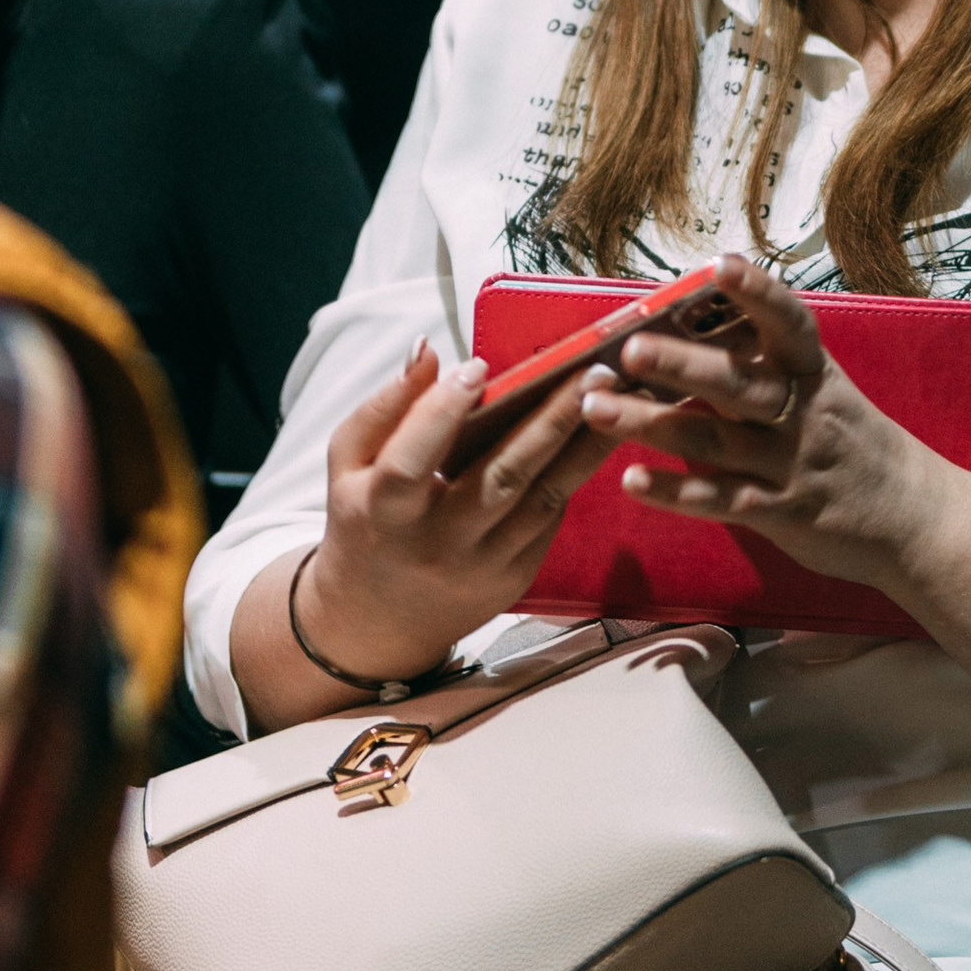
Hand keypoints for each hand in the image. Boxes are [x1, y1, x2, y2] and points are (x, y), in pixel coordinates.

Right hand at [293, 345, 618, 688]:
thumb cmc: (365, 521)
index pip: (412, 461)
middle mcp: (437, 545)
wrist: (379, 618)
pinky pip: (550, 518)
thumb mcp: (349, 462)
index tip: (478, 366)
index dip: (442, 413)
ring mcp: (482, 567)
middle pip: (501, 476)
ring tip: (620, 396)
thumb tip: (427, 352)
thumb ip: (385, 406)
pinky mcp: (514, 578)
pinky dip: (575, 474)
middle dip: (552, 419)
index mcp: (384, 513)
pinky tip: (600, 435)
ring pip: (543, 498)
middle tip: (593, 371)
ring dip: (586, 445)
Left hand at [576, 256, 945, 592]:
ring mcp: (791, 464)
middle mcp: (802, 412)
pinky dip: (676, 492)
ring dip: (651, 424)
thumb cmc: (856, 445)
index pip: (788, 322)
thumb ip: (764, 366)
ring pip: (714, 440)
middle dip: (679, 364)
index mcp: (814, 373)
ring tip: (596, 409)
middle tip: (627, 348)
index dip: (757, 292)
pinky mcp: (781, 512)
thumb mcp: (824, 392)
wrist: (917, 520)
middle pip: (737, 383)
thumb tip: (693, 329)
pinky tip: (632, 481)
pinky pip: (722, 499)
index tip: (720, 264)